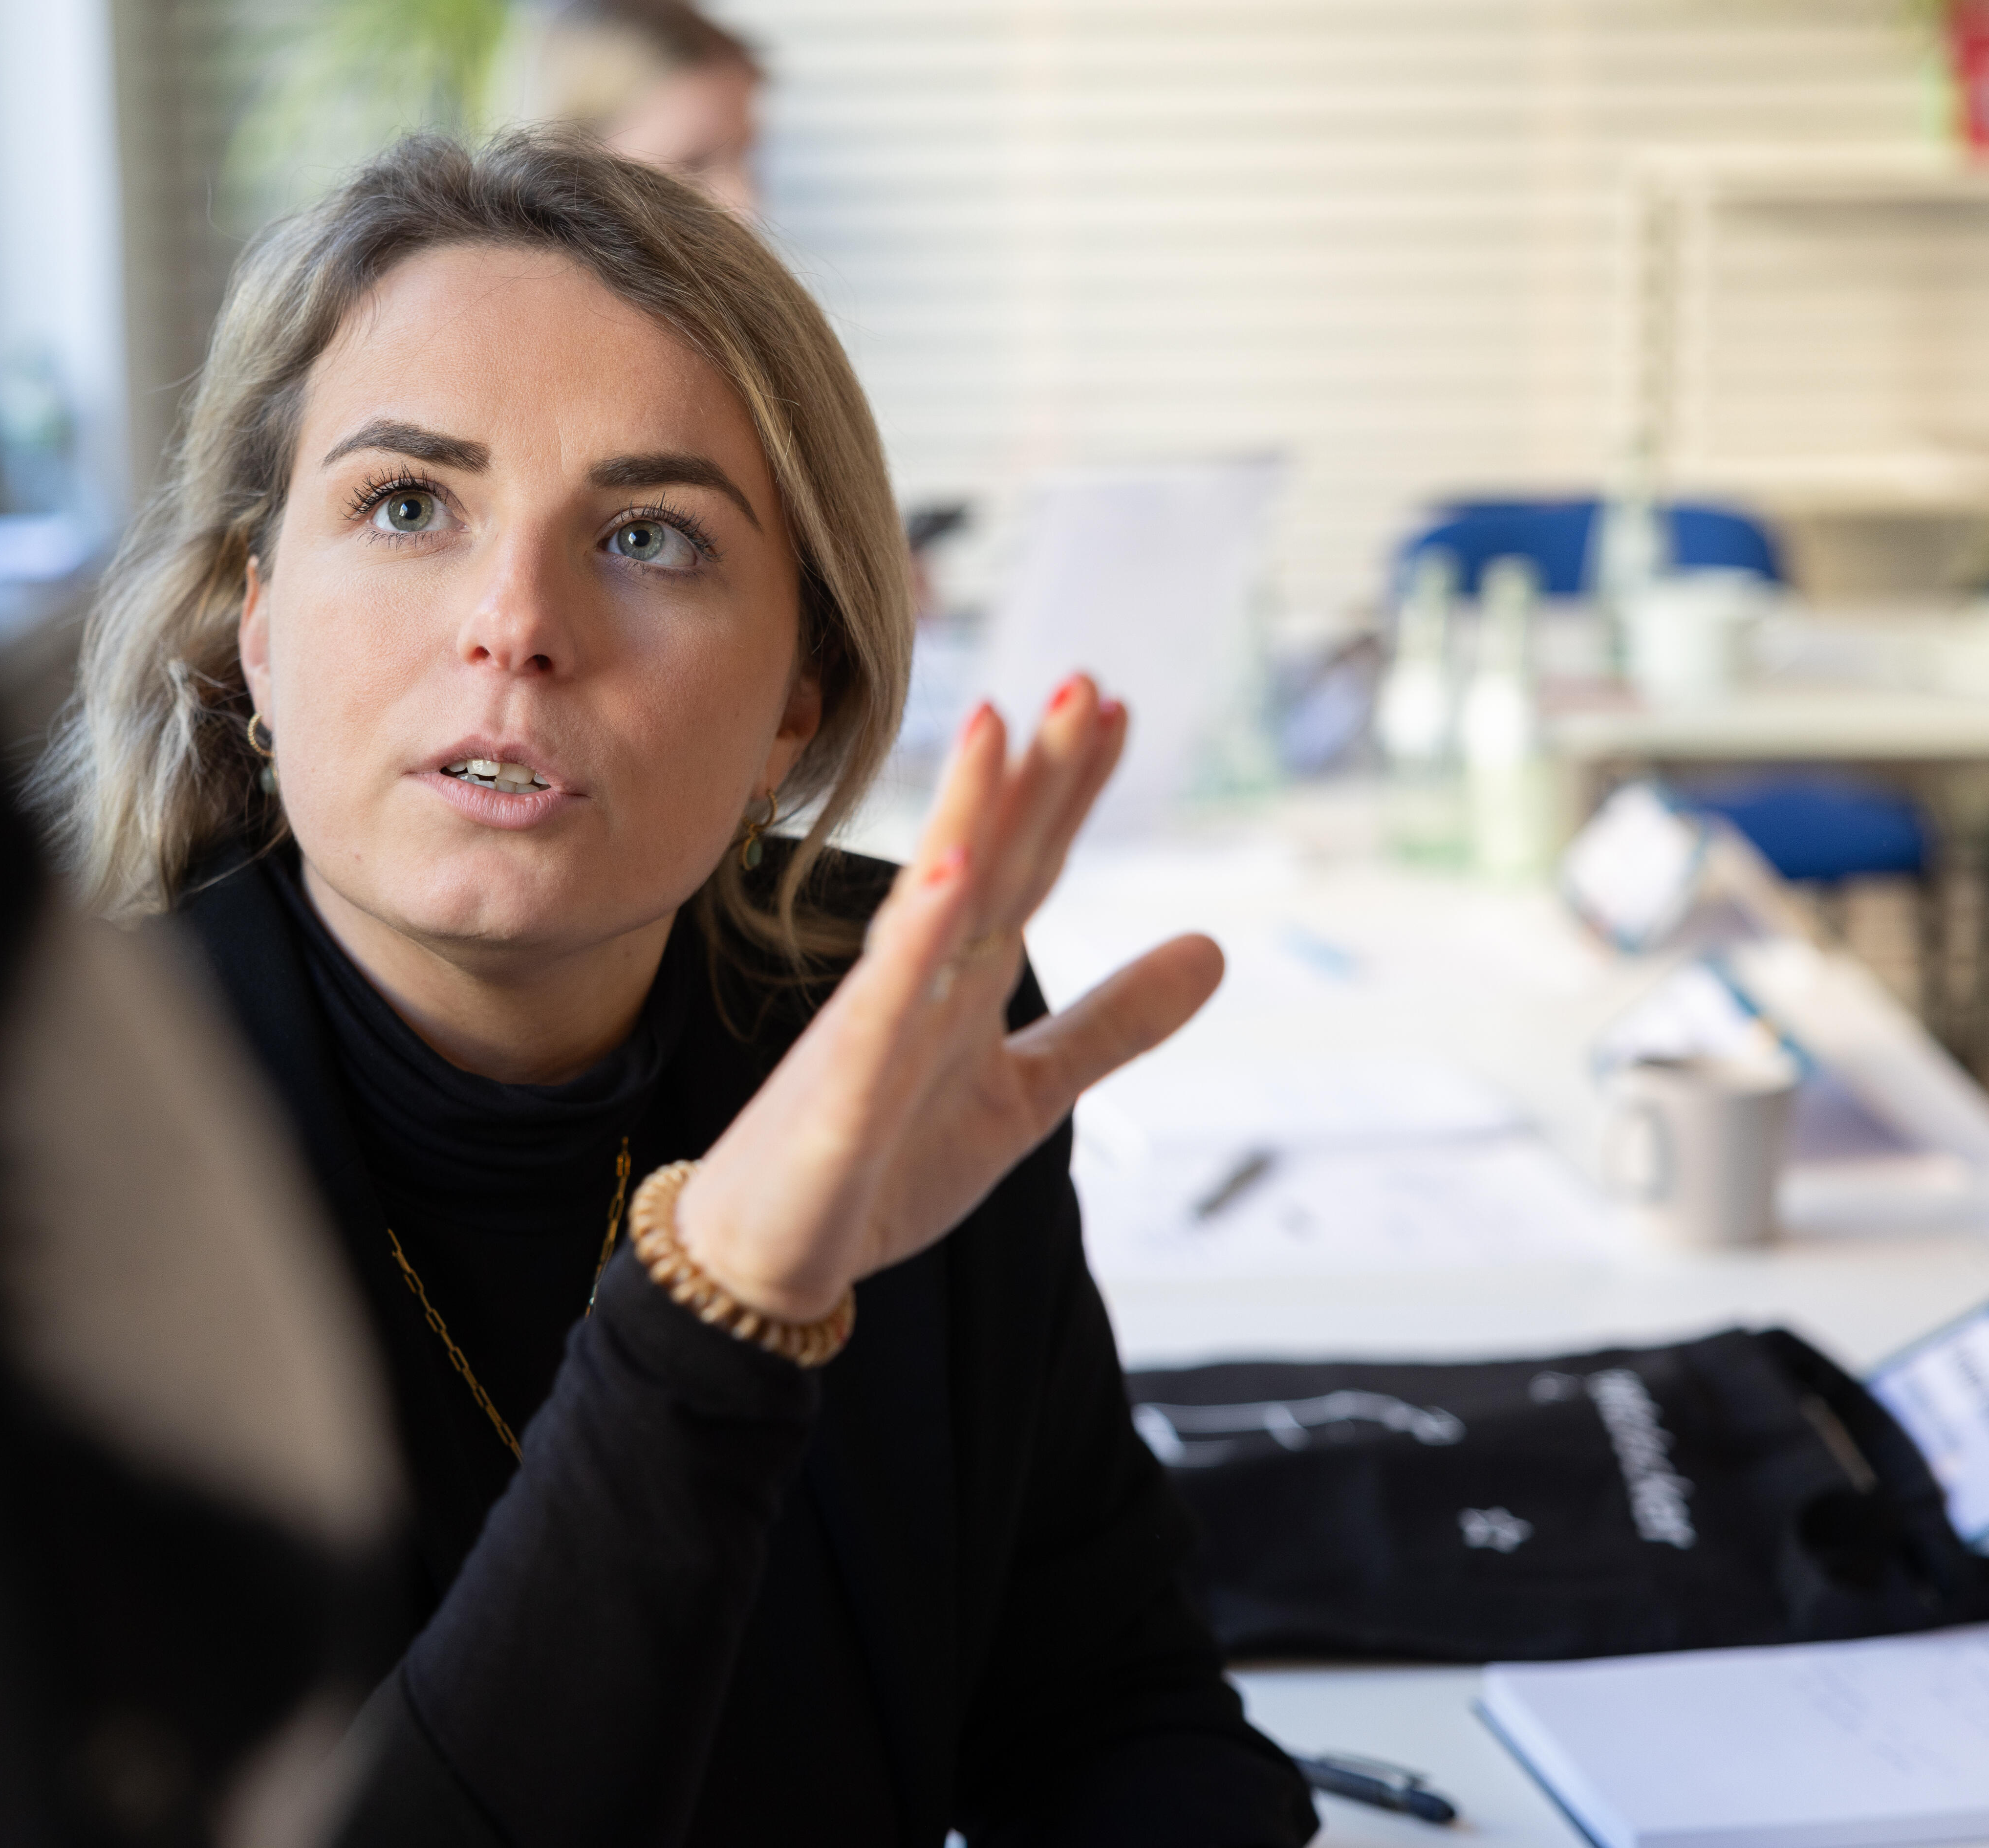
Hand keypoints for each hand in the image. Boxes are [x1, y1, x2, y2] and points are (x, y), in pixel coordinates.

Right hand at [675, 675, 1222, 1321]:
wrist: (775, 1255)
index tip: (1116, 708)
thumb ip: (1113, 1023)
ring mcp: (875, 1027)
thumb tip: (1214, 947)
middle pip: (984, 863)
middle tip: (1080, 681)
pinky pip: (880, 1011)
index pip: (1028, 867)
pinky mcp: (842, 1092)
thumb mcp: (1029, 1094)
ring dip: (961, 819)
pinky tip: (948, 884)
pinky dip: (913, 947)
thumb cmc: (886, 1165)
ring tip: (996, 726)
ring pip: (928, 909)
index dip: (1069, 791)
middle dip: (1030, 774)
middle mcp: (918, 981)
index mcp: (963, 979)